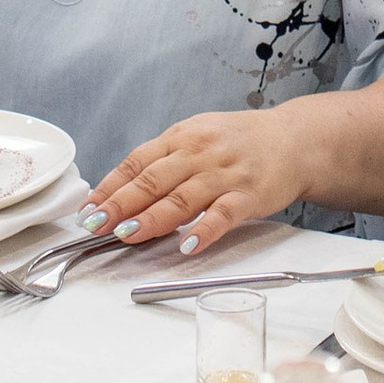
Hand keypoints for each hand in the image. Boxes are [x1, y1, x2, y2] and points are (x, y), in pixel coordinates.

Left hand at [78, 109, 316, 257]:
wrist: (294, 140)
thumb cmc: (240, 142)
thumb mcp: (198, 137)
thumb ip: (165, 160)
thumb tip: (123, 190)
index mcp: (182, 136)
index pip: (137, 162)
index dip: (110, 186)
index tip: (89, 208)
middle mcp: (200, 152)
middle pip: (154, 179)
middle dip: (121, 203)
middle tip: (96, 224)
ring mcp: (225, 174)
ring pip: (182, 197)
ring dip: (152, 218)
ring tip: (127, 234)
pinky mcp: (249, 195)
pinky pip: (223, 214)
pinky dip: (205, 230)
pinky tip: (188, 245)